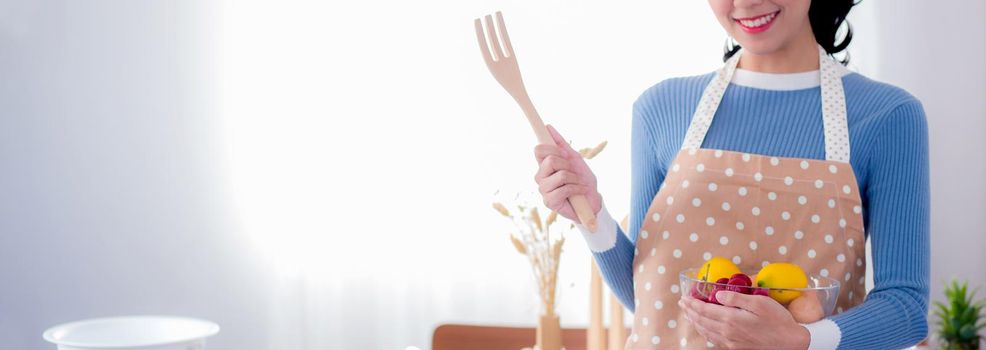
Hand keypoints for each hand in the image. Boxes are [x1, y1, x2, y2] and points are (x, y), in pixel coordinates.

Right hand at [532, 124, 601, 223]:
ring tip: (578, 183)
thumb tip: (548, 126)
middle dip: (567, 165)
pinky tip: (580, 191)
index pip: (538, 150)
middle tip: (574, 172)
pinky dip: (577, 188)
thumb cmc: (582, 179)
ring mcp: (543, 190)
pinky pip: (565, 189)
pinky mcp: (549, 202)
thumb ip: (561, 143)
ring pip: (560, 175)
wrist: (592, 199)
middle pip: (550, 160)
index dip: (552, 148)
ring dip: (575, 178)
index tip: (566, 154)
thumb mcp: (574, 158)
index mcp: (544, 165)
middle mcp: (540, 176)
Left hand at [679, 291, 809, 349]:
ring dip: (695, 322)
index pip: (704, 310)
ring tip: (689, 314)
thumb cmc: (777, 321)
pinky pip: (714, 340)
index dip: (692, 303)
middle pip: (701, 321)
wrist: (791, 344)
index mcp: (731, 319)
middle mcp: (727, 332)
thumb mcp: (759, 303)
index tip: (684, 297)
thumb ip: (736, 298)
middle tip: (683, 304)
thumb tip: (717, 294)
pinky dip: (705, 332)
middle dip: (690, 311)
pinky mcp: (735, 348)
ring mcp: (730, 342)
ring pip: (706, 331)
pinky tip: (704, 328)